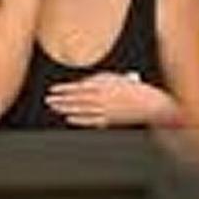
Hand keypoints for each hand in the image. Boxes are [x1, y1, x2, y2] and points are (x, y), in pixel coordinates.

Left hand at [45, 72, 176, 127]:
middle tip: (48, 100)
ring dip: (65, 108)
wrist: (150, 104)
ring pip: (80, 109)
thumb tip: (81, 84)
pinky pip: (90, 120)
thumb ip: (97, 79)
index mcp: (103, 84)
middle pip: (76, 99)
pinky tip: (68, 118)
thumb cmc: (133, 88)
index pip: (77, 87)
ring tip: (54, 108)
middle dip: (60, 99)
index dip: (63, 89)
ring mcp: (105, 109)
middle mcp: (102, 97)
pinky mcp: (109, 120)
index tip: (52, 90)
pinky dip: (78, 119)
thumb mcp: (114, 77)